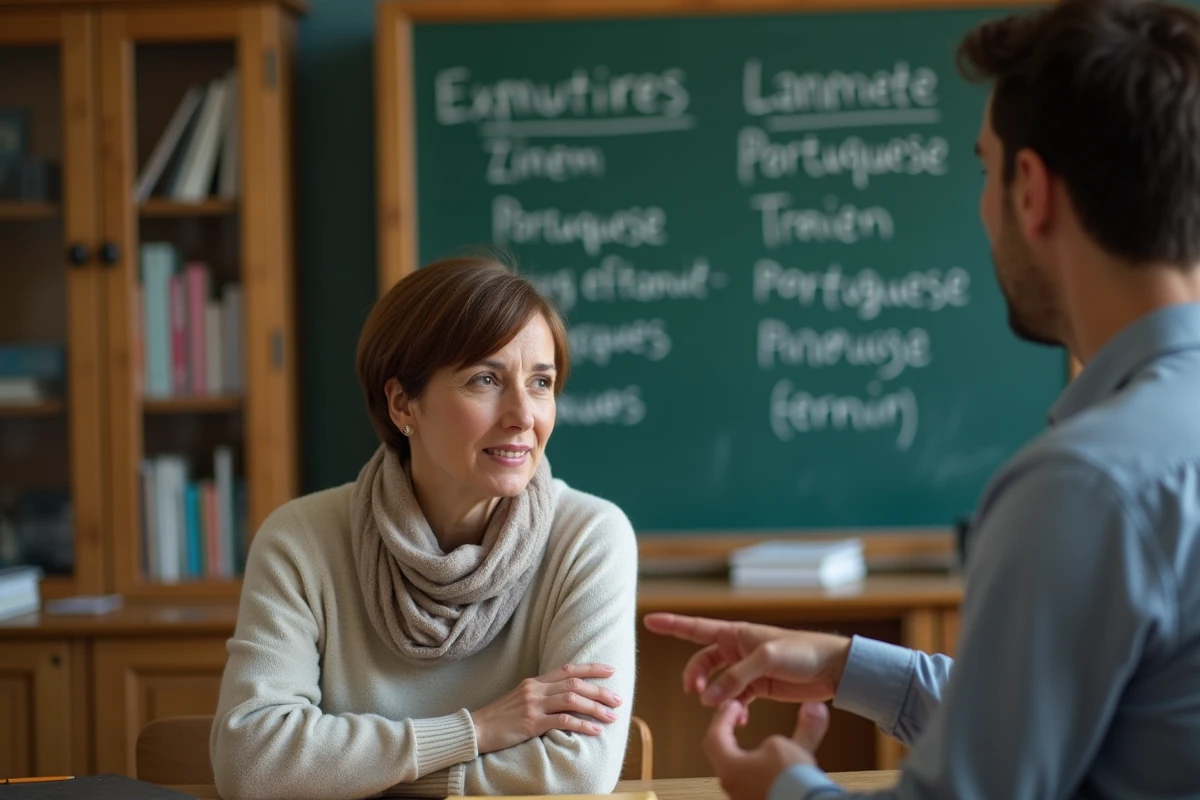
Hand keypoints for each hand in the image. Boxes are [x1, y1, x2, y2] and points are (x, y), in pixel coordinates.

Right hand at [469, 663, 622, 753]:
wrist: (476, 729)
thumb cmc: (500, 717)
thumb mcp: (520, 698)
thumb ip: (541, 694)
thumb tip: (565, 696)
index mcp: (534, 682)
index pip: (568, 669)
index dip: (591, 668)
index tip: (610, 670)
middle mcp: (536, 689)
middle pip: (575, 684)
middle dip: (600, 691)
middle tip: (618, 699)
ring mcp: (533, 705)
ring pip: (572, 700)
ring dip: (595, 707)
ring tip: (612, 716)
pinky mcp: (531, 723)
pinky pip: (562, 721)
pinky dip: (582, 724)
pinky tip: (595, 730)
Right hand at [643, 613, 850, 706]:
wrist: (832, 669)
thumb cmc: (802, 652)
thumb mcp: (766, 659)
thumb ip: (736, 677)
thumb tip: (708, 697)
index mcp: (736, 633)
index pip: (696, 627)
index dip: (672, 624)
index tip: (649, 621)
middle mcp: (738, 649)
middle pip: (702, 662)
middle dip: (694, 676)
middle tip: (696, 693)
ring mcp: (747, 668)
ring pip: (716, 683)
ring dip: (713, 695)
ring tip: (719, 707)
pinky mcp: (759, 686)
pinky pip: (735, 698)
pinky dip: (732, 707)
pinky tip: (738, 716)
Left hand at [704, 699, 828, 799]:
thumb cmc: (790, 786)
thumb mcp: (790, 747)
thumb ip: (802, 726)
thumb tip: (814, 708)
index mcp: (730, 768)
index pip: (715, 736)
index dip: (723, 716)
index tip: (732, 706)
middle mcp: (731, 784)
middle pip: (720, 753)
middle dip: (728, 732)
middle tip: (737, 719)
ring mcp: (741, 796)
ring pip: (735, 770)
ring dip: (742, 753)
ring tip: (759, 745)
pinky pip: (748, 783)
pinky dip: (754, 769)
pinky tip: (770, 769)